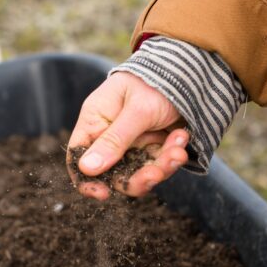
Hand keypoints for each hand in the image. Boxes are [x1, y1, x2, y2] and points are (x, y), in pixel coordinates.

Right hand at [67, 72, 189, 199]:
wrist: (188, 71)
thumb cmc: (155, 82)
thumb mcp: (137, 111)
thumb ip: (114, 140)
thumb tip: (86, 169)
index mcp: (96, 120)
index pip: (79, 156)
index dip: (86, 179)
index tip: (103, 194)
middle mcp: (111, 134)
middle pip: (114, 172)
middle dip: (137, 177)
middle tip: (156, 173)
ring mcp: (133, 142)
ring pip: (140, 171)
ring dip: (161, 166)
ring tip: (178, 151)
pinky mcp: (153, 146)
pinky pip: (159, 163)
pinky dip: (173, 154)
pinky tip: (182, 137)